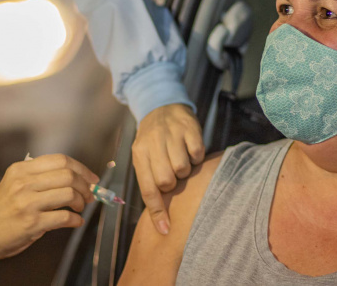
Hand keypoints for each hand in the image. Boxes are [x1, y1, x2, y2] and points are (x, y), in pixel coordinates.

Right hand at [0, 154, 98, 261]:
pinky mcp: (32, 223)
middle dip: (85, 186)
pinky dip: (75, 220)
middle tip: (89, 195)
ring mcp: (27, 203)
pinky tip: (75, 221)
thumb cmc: (3, 209)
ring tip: (80, 208)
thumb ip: (39, 176)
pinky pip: (64, 217)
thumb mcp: (15, 184)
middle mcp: (23, 183)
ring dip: (81, 202)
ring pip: (68, 194)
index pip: (60, 160)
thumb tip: (76, 177)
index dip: (81, 168)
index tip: (91, 178)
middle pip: (68, 175)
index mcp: (21, 170)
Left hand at [132, 103, 203, 234]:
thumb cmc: (153, 141)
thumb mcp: (144, 157)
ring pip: (183, 168)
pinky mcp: (189, 128)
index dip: (157, 211)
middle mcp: (153, 143)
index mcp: (139, 154)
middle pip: (166, 181)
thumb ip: (149, 181)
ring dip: (185, 169)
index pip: (147, 188)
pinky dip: (196, 156)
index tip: (165, 230)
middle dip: (172, 183)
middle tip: (173, 174)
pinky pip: (198, 153)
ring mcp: (171, 134)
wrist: (161, 106)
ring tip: (181, 158)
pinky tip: (190, 148)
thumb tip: (159, 217)